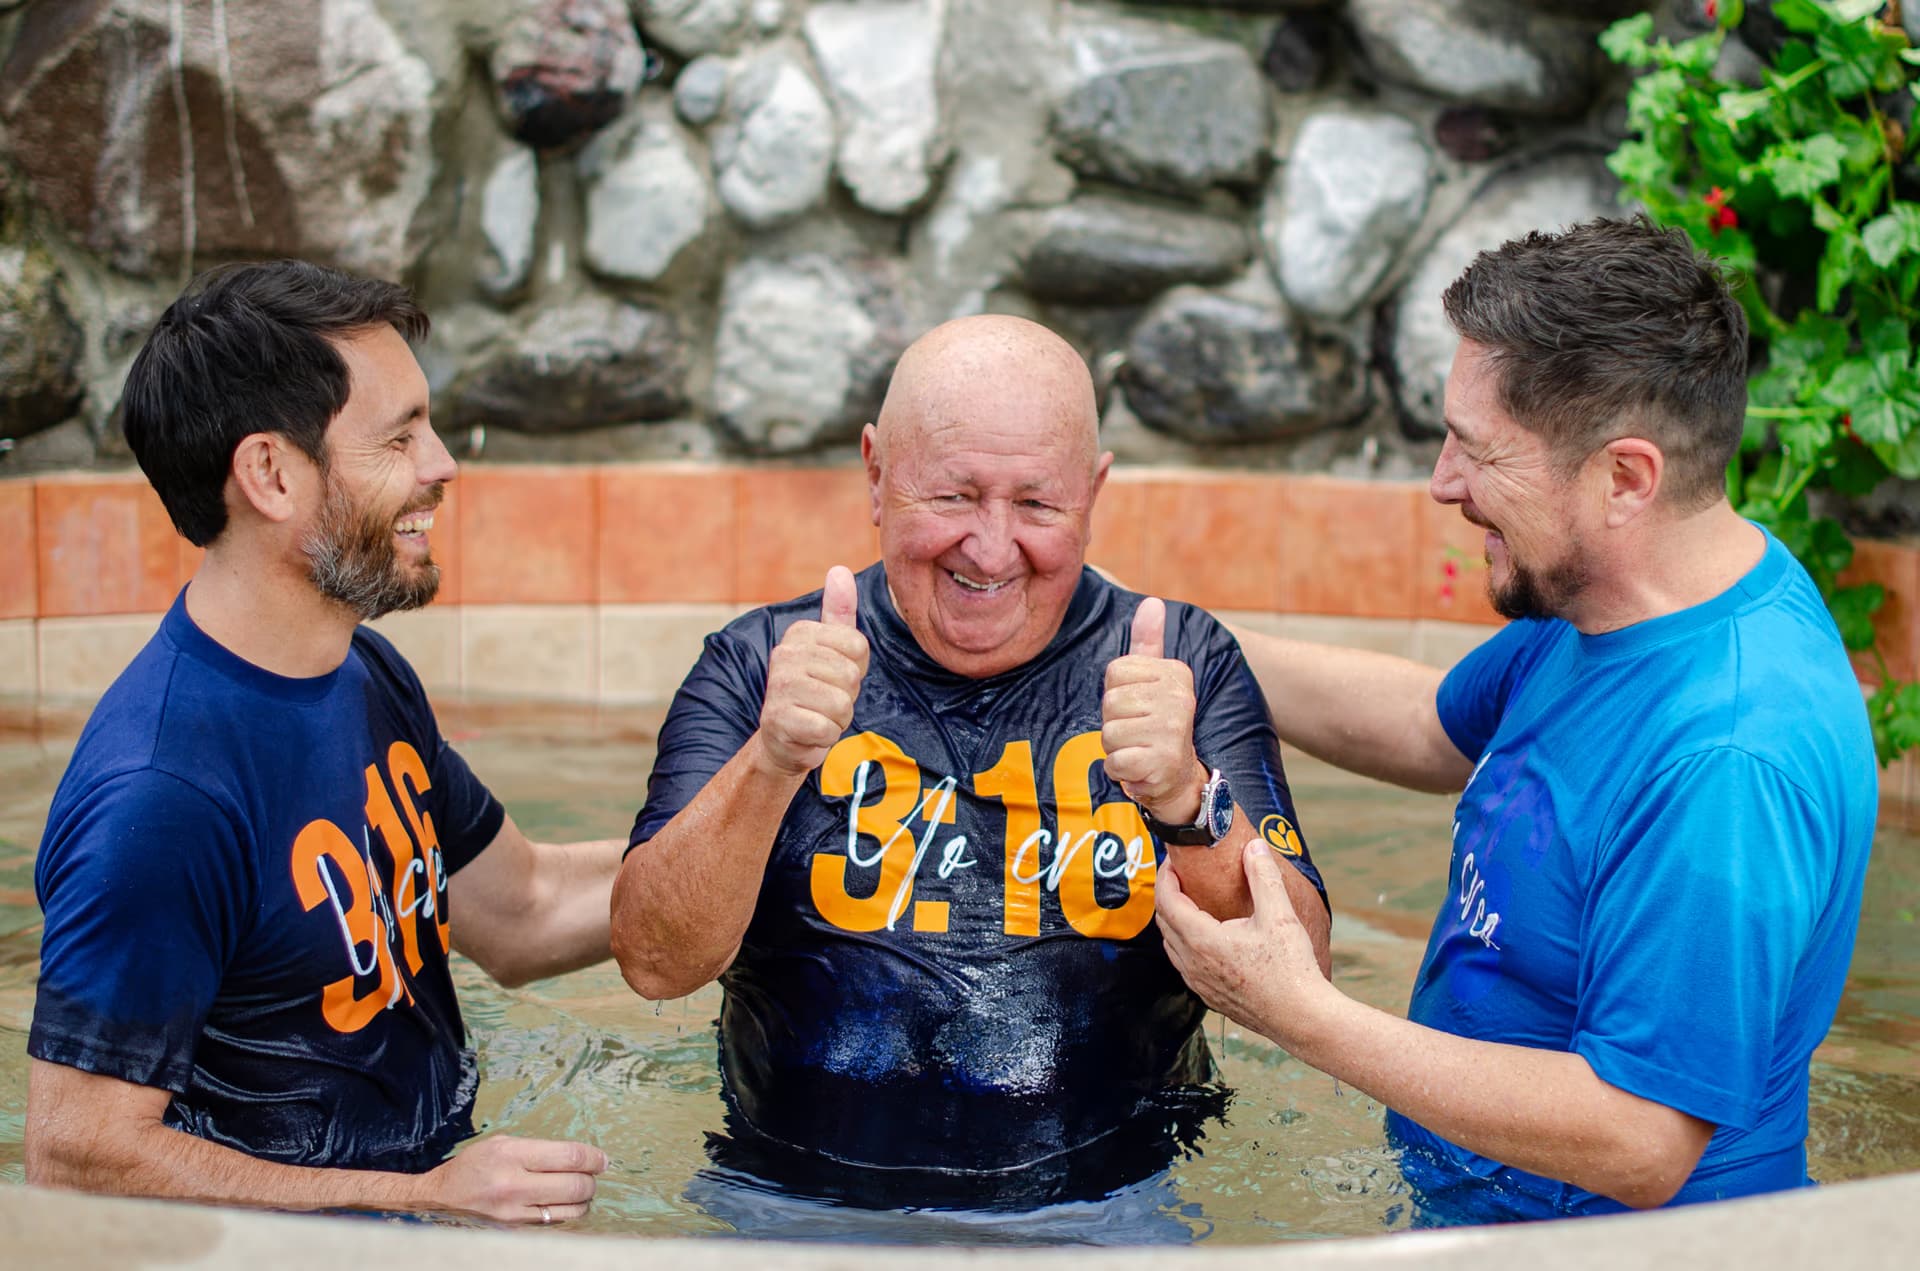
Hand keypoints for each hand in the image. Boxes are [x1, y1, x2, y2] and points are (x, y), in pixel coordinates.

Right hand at [418, 1135, 607, 1224]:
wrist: (439, 1198)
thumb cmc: (474, 1165)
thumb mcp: (503, 1144)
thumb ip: (539, 1149)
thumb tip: (579, 1156)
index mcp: (511, 1155)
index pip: (568, 1157)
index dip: (593, 1158)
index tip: (603, 1159)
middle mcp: (513, 1184)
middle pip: (575, 1185)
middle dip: (592, 1179)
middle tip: (593, 1174)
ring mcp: (514, 1212)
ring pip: (570, 1210)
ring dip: (583, 1199)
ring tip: (580, 1190)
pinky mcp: (514, 1229)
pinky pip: (554, 1223)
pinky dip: (566, 1213)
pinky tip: (563, 1203)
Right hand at [756, 565, 868, 776]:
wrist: (782, 738)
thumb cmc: (814, 691)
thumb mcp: (831, 649)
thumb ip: (838, 612)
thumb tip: (839, 570)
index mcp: (800, 632)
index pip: (859, 647)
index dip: (856, 669)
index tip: (834, 677)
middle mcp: (785, 653)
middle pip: (851, 676)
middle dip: (847, 697)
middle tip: (825, 701)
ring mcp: (779, 685)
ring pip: (841, 704)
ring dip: (837, 719)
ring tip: (817, 715)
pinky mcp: (778, 719)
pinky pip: (827, 728)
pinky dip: (825, 737)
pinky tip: (809, 732)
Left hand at [1102, 597, 1204, 823]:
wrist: (1178, 776)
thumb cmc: (1156, 723)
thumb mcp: (1153, 679)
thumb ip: (1148, 641)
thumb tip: (1151, 602)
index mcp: (1174, 672)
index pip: (1115, 672)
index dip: (1116, 693)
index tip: (1137, 706)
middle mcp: (1179, 697)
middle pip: (1110, 703)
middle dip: (1114, 723)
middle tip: (1138, 732)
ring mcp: (1173, 729)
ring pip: (1109, 734)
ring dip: (1116, 748)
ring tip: (1139, 749)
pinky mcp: (1163, 761)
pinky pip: (1115, 761)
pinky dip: (1119, 770)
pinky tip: (1139, 768)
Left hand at [1156, 839, 1333, 1043]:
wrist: (1301, 1018)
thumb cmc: (1290, 969)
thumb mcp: (1279, 916)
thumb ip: (1263, 876)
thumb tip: (1254, 846)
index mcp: (1201, 940)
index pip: (1167, 901)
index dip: (1166, 876)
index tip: (1174, 861)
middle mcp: (1192, 964)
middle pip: (1164, 922)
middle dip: (1168, 894)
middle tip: (1182, 876)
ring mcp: (1198, 983)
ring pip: (1171, 945)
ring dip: (1174, 920)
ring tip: (1192, 902)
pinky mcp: (1209, 996)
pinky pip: (1184, 964)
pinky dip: (1184, 943)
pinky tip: (1206, 937)